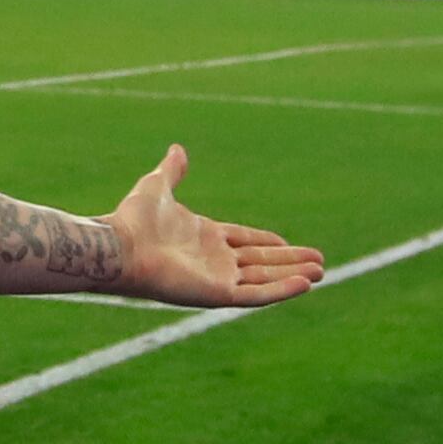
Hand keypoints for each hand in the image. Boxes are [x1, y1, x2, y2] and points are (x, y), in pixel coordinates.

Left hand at [110, 144, 329, 308]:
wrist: (121, 247)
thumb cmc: (134, 219)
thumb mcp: (157, 186)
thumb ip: (172, 171)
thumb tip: (177, 149)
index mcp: (204, 237)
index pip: (244, 241)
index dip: (268, 242)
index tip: (289, 242)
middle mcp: (213, 260)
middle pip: (261, 261)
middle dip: (290, 261)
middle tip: (320, 262)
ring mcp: (216, 279)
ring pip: (264, 278)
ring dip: (293, 275)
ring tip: (322, 272)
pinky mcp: (217, 294)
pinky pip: (256, 293)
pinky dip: (281, 289)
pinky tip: (306, 284)